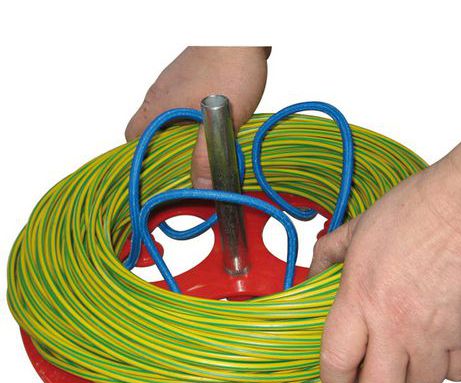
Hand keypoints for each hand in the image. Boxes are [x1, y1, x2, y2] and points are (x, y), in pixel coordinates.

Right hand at [126, 46, 269, 187]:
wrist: (242, 33)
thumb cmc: (229, 69)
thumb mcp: (220, 121)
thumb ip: (208, 155)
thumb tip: (200, 187)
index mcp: (158, 106)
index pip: (133, 137)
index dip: (140, 158)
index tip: (155, 175)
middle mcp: (160, 95)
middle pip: (150, 130)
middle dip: (165, 152)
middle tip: (184, 169)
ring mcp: (174, 85)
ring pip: (169, 118)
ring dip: (182, 136)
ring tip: (202, 151)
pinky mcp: (190, 79)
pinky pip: (183, 105)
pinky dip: (193, 120)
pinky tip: (212, 126)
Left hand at [310, 116, 460, 382]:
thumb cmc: (419, 211)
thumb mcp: (359, 229)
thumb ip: (328, 254)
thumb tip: (312, 273)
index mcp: (363, 298)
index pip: (337, 364)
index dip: (332, 380)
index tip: (335, 377)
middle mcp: (399, 324)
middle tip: (370, 369)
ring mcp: (438, 333)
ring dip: (410, 372)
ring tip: (407, 344)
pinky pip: (459, 373)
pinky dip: (447, 364)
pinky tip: (438, 339)